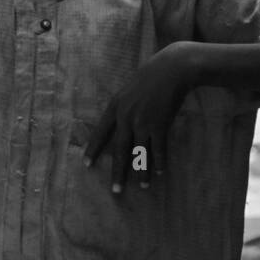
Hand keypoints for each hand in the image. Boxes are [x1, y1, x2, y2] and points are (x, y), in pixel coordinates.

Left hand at [84, 43, 196, 194]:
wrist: (172, 68)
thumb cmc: (151, 75)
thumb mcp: (129, 89)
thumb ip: (124, 107)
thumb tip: (121, 124)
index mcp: (116, 106)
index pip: (101, 132)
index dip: (93, 149)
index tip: (86, 164)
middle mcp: (126, 117)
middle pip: (119, 150)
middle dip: (117, 172)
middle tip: (115, 190)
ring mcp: (143, 122)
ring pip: (140, 154)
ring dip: (142, 172)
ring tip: (143, 186)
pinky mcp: (160, 125)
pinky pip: (158, 149)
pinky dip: (160, 162)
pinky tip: (160, 172)